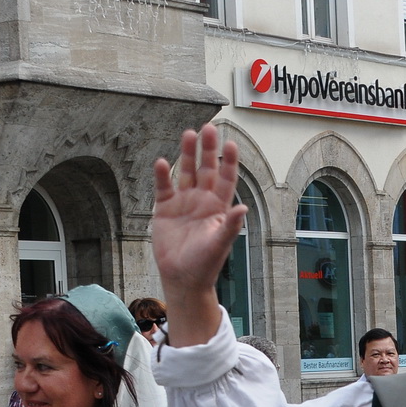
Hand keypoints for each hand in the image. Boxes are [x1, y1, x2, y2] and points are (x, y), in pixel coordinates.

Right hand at [150, 124, 247, 298]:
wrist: (182, 277)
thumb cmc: (205, 264)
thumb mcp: (220, 244)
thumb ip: (230, 226)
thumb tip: (243, 209)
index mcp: (219, 207)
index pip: (226, 179)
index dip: (229, 162)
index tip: (231, 144)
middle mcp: (203, 200)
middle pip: (206, 169)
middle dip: (208, 150)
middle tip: (208, 129)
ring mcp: (184, 202)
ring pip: (186, 172)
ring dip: (187, 154)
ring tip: (188, 134)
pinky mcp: (165, 209)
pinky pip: (164, 187)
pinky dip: (163, 176)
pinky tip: (162, 163)